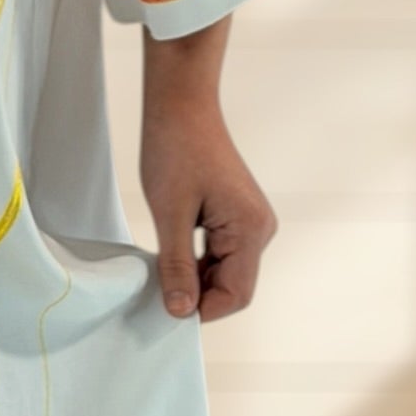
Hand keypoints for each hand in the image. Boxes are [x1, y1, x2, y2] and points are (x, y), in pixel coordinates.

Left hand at [137, 18, 276, 322]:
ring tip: (160, 268)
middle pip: (232, 286)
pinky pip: (219, 253)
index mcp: (251, 230)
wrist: (181, 105)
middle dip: (196, 294)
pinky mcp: (236, 216)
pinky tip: (170, 254)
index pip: (236, 295)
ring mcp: (250, 222)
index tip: (166, 309)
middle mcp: (260, 229)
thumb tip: (180, 311)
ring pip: (224, 272)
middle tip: (156, 289)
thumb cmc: (176, 149)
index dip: (202, 310)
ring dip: (193, 277)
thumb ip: (177, 267)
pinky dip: (196, 261)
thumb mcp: (169, 214)